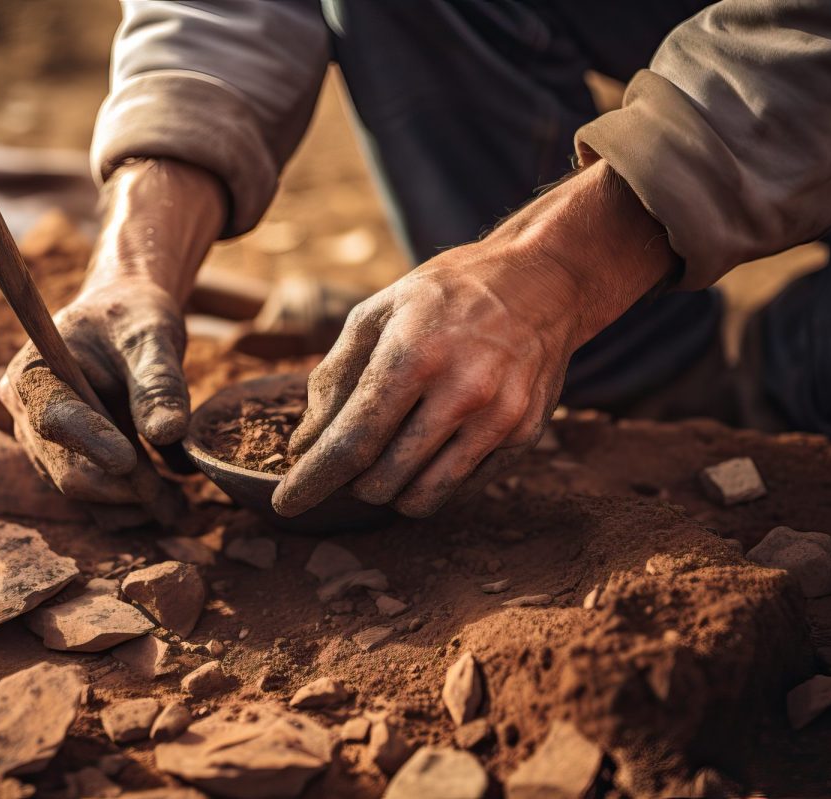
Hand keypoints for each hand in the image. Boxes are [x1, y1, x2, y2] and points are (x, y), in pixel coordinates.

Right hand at [1, 158, 223, 511]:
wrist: (126, 321)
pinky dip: (133, 508)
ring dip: (132, 507)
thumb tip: (167, 432)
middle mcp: (28, 415)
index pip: (52, 417)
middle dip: (123, 488)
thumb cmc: (133, 319)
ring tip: (181, 507)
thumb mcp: (152, 336)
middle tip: (177, 502)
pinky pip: (96, 502)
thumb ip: (158, 381)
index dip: (89, 441)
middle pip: (66, 470)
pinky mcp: (70, 465)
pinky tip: (172, 504)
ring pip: (84, 494)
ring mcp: (45, 446)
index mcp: (33, 372)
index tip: (129, 461)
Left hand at [272, 162, 675, 517]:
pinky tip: (432, 444)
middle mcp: (461, 392)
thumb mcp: (376, 313)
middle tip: (352, 454)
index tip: (287, 503)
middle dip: (351, 480)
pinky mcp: (523, 436)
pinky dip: (432, 480)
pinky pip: (460, 488)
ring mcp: (498, 418)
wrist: (543, 282)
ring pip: (422, 497)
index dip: (313, 480)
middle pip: (381, 479)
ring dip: (390, 490)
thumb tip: (304, 445)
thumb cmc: (445, 296)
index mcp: (414, 355)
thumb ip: (333, 378)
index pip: (352, 442)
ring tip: (388, 455)